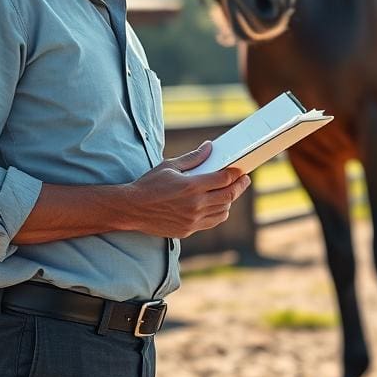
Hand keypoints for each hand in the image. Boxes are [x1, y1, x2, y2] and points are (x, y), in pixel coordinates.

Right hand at [121, 141, 250, 237]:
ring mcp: (192, 220)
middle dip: (240, 186)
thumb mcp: (170, 166)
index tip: (241, 170)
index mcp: (191, 186)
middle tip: (244, 180)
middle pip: (228, 196)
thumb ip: (193, 157)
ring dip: (230, 200)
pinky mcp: (188, 230)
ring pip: (223, 211)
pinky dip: (219, 213)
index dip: (236, 174)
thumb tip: (209, 147)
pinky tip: (218, 205)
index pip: (224, 180)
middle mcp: (195, 205)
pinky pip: (212, 222)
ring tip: (230, 192)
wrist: (131, 209)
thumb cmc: (149, 184)